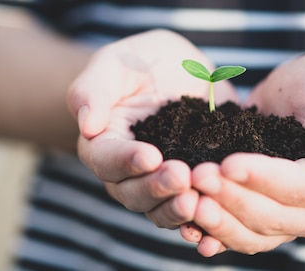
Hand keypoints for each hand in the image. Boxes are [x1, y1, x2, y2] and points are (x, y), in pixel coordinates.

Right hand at [67, 29, 238, 229]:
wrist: (177, 69)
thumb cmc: (137, 61)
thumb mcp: (113, 63)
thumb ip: (93, 90)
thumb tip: (86, 125)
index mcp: (102, 144)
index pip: (105, 161)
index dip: (126, 161)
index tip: (150, 155)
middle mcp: (126, 172)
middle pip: (132, 194)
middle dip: (157, 188)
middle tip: (182, 177)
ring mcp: (158, 183)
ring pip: (161, 210)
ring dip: (179, 210)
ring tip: (200, 199)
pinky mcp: (190, 187)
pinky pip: (192, 213)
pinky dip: (203, 221)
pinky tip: (218, 217)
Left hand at [186, 52, 304, 255]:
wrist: (303, 95)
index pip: (298, 188)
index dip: (262, 178)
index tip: (227, 163)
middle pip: (269, 215)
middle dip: (230, 197)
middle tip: (196, 176)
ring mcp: (285, 222)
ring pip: (249, 233)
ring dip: (216, 219)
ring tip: (186, 198)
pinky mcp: (258, 219)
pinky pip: (235, 234)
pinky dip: (211, 232)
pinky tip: (187, 224)